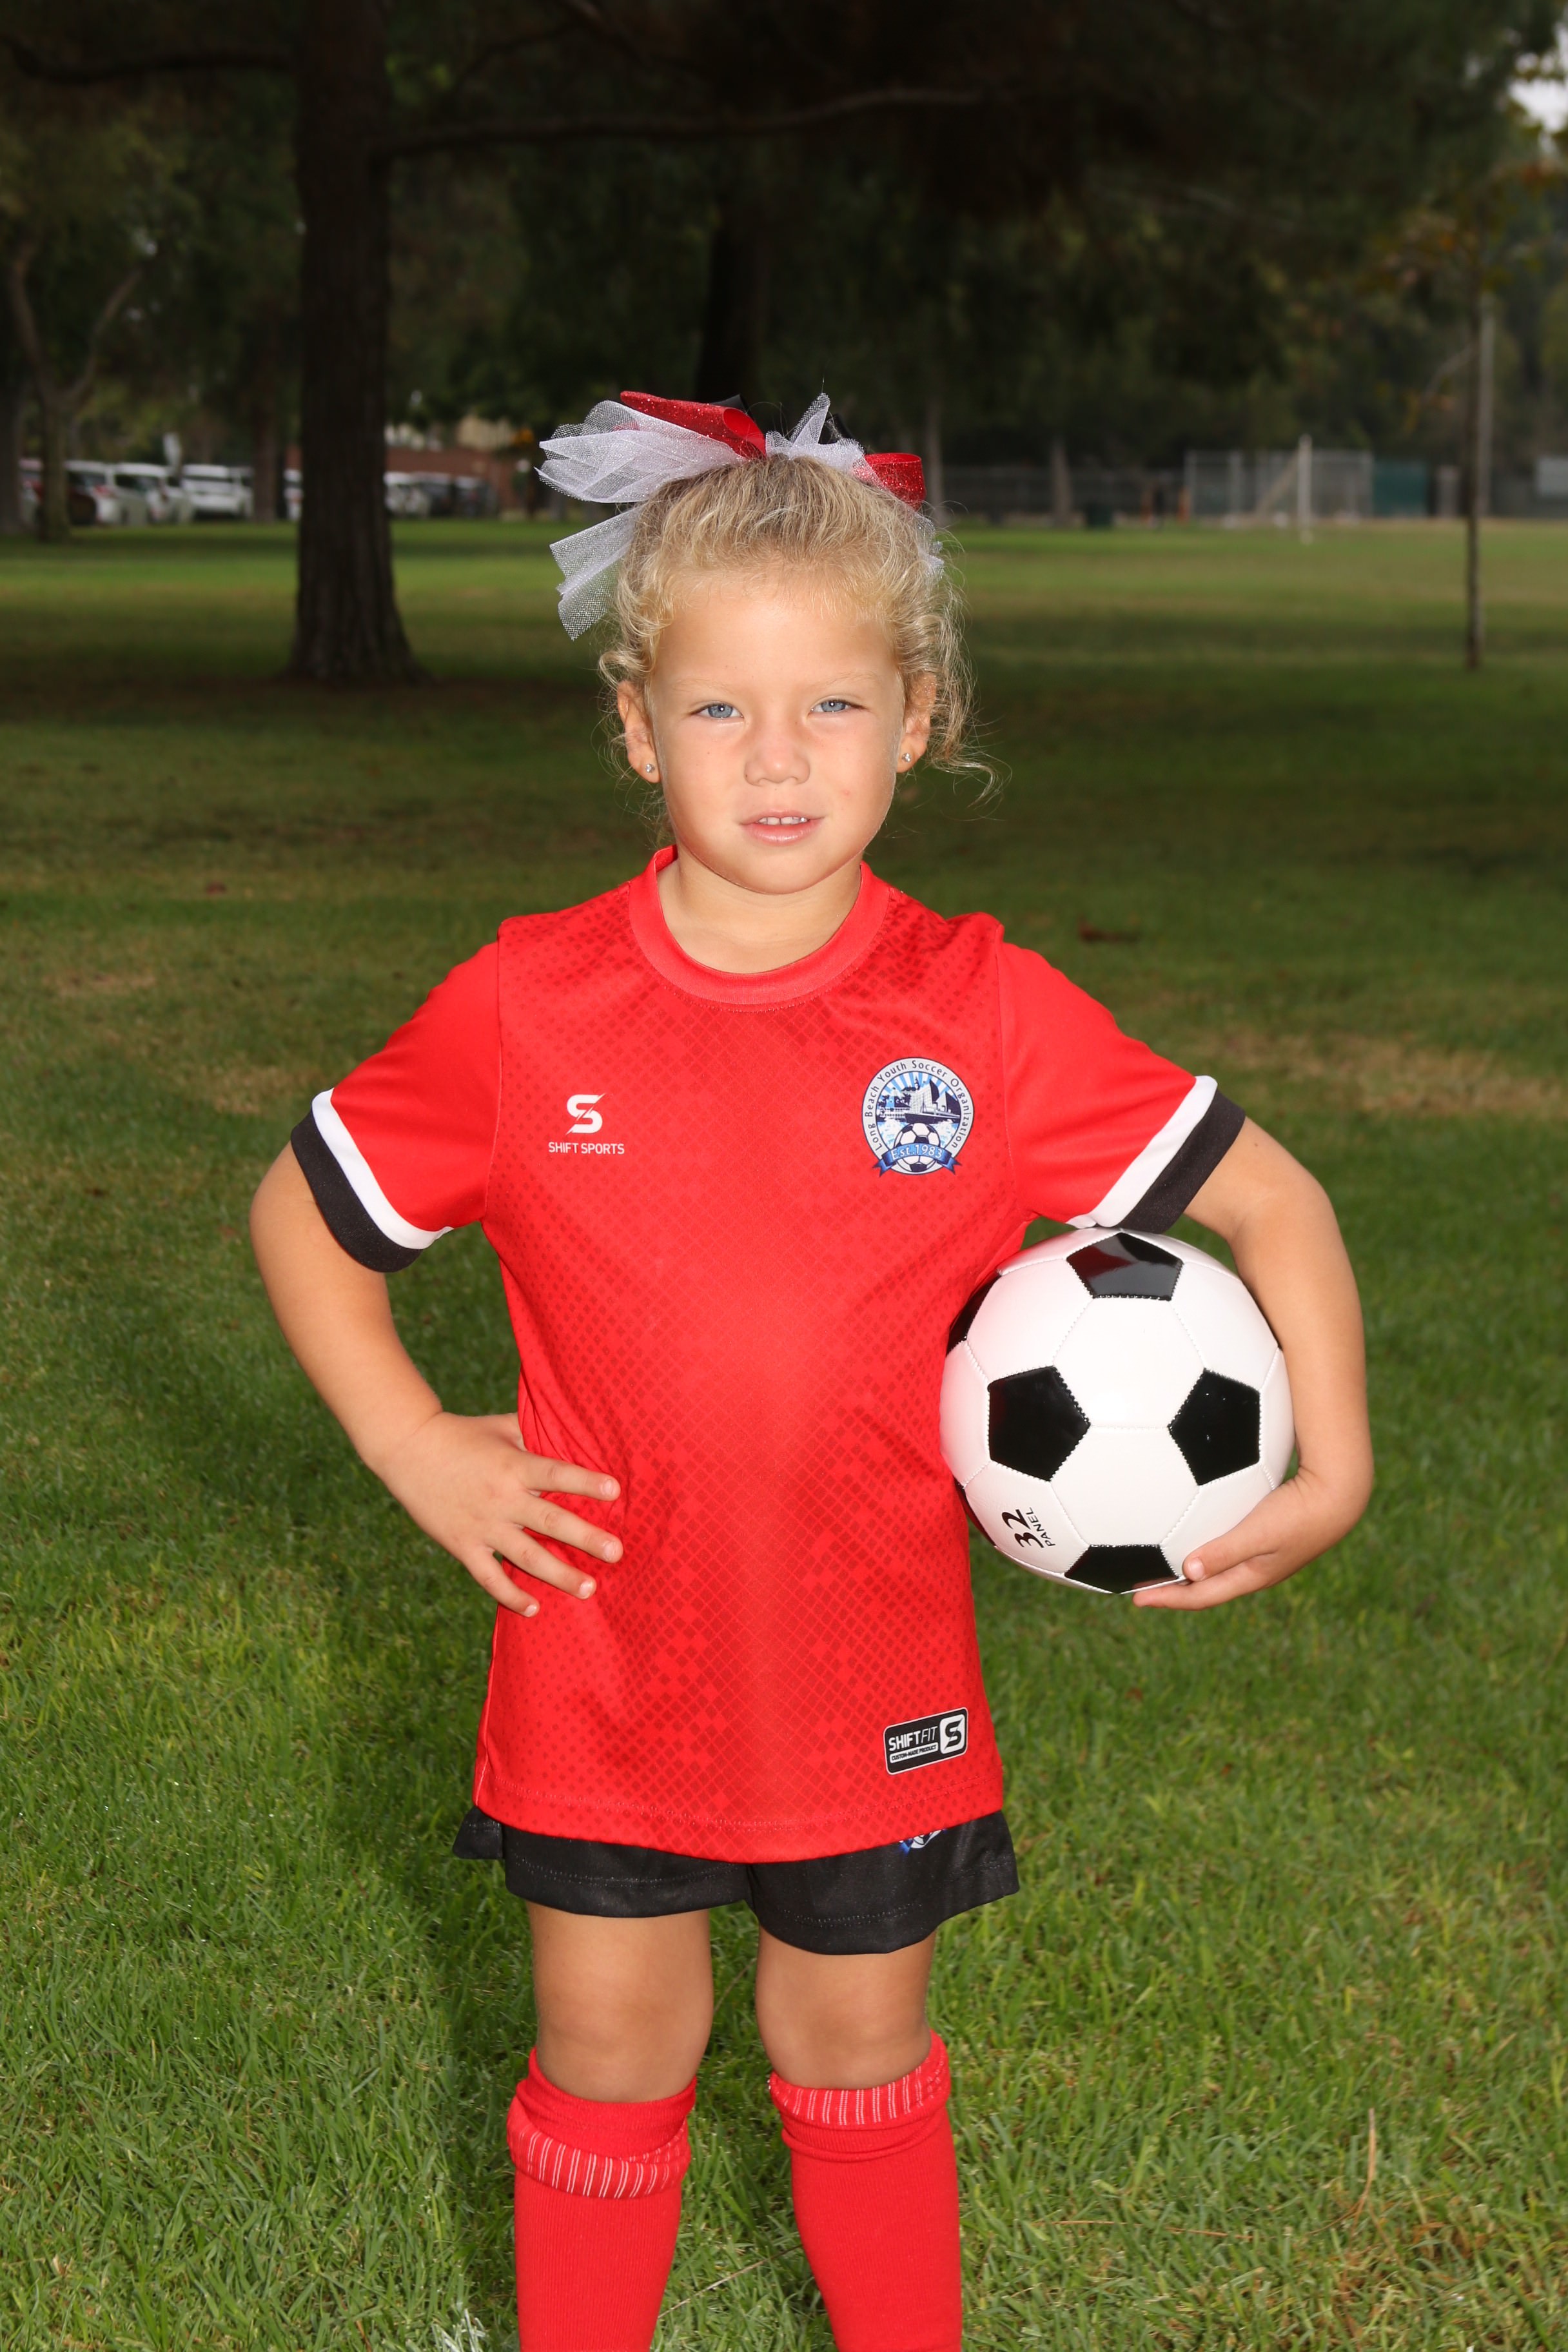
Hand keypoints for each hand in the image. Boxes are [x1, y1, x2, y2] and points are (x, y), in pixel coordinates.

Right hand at [370, 1410, 620, 1617]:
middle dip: (586, 1538)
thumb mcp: (501, 1426)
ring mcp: (482, 1526)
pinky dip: (510, 1595)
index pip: (556, 1474)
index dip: (585, 1482)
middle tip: (616, 1553)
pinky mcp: (463, 1545)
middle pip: (550, 1521)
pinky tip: (534, 1609)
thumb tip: (572, 1433)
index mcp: (514, 1466)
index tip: (615, 1491)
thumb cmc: (462, 1434)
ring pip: (526, 1556)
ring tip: (589, 1589)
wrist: (408, 1450)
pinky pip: (489, 1577)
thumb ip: (535, 1433)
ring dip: (559, 1575)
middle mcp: (501, 1499)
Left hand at [1133, 1464, 1364, 1610]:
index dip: (1169, 1599)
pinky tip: (1195, 1529)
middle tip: (1141, 1587)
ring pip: (1216, 1569)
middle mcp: (1254, 1571)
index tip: (1136, 1599)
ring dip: (1187, 1571)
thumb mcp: (1260, 1532)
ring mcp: (1262, 1555)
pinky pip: (1226, 1548)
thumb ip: (1225, 1550)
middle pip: (1205, 1587)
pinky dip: (1205, 1548)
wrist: (1340, 1495)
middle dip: (1173, 1590)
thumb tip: (1188, 1572)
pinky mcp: (1267, 1536)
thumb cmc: (1299, 1511)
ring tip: (1161, 1563)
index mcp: (1251, 1576)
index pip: (1201, 1596)